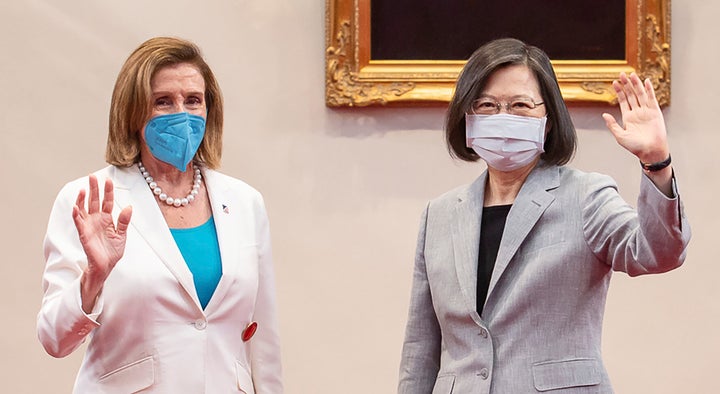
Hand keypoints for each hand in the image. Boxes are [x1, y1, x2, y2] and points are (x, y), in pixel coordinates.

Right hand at [73, 175, 131, 311]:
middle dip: (94, 189)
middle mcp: (97, 220)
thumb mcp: (122, 235)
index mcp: (107, 219)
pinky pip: (79, 222)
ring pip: (84, 209)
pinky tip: (76, 206)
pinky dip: (76, 214)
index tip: (108, 180)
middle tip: (92, 176)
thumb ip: (124, 221)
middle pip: (94, 201)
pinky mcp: (84, 234)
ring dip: (82, 199)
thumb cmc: (112, 251)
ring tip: (83, 188)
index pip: (107, 202)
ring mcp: (89, 226)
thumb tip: (129, 207)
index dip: (108, 191)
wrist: (106, 266)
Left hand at [601, 72, 669, 163]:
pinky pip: (651, 98)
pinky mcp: (655, 112)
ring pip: (640, 94)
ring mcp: (646, 111)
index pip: (623, 101)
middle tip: (622, 74)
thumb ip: (612, 125)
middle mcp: (637, 112)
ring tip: (631, 75)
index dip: (619, 91)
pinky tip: (646, 81)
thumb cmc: (635, 147)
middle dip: (626, 85)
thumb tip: (604, 115)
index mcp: (628, 117)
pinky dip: (649, 90)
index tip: (614, 83)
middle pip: (631, 95)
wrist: (650, 151)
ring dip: (636, 84)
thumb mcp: (620, 136)